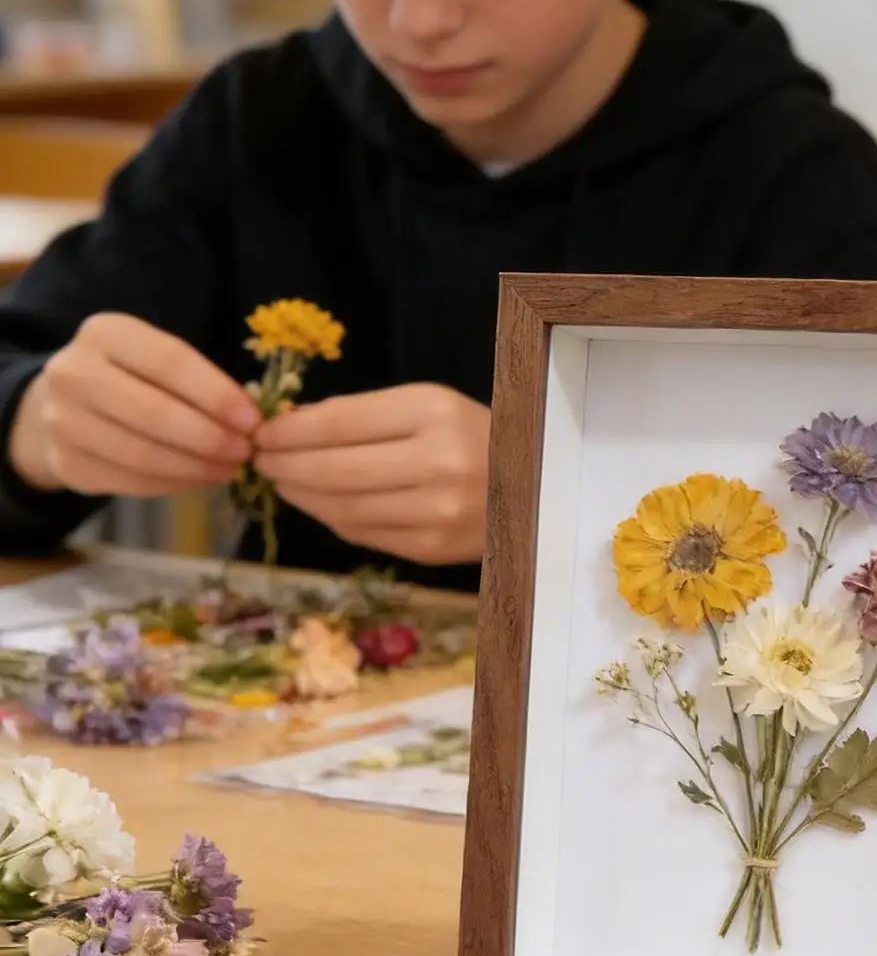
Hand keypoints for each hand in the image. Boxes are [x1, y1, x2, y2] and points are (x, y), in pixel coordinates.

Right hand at [8, 313, 258, 497]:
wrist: (67, 404)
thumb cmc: (133, 375)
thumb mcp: (157, 358)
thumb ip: (199, 379)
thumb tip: (251, 419)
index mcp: (105, 334)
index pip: (170, 362)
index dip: (217, 394)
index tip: (253, 420)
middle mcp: (74, 374)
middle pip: (153, 412)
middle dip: (209, 437)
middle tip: (246, 451)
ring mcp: (62, 421)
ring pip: (141, 454)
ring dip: (195, 467)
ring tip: (230, 469)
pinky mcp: (65, 463)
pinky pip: (129, 481)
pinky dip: (174, 484)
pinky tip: (201, 479)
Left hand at [252, 383, 489, 565]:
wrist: (535, 484)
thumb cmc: (473, 435)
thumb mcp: (427, 406)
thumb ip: (364, 415)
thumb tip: (291, 426)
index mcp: (434, 413)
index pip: (341, 422)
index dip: (290, 430)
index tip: (263, 433)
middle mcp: (438, 463)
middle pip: (335, 470)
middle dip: (285, 466)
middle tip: (262, 461)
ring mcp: (436, 512)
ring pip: (343, 508)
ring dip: (301, 496)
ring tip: (284, 482)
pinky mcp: (433, 549)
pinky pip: (363, 534)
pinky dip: (332, 519)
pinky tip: (320, 504)